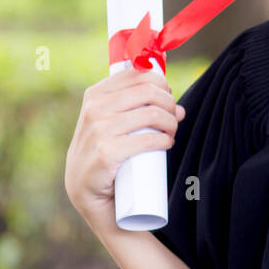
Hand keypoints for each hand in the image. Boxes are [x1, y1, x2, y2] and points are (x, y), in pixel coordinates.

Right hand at [65, 66, 183, 233]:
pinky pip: (148, 139)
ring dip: (171, 122)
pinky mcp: (107, 154)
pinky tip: (168, 142)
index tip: (168, 96)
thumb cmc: (106, 154)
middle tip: (174, 118)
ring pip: (152, 114)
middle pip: (148, 91)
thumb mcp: (110, 124)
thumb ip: (134, 109)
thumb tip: (179, 107)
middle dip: (169, 103)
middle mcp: (94, 109)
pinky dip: (165, 139)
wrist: (88, 194)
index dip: (161, 82)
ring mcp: (98, 131)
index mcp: (95, 95)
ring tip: (171, 132)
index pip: (137, 74)